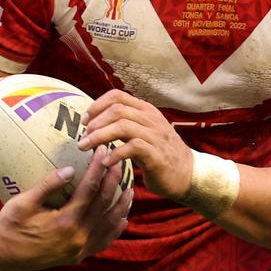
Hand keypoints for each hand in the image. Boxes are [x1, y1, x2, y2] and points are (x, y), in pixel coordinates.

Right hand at [0, 146, 132, 270]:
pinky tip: (121, 219)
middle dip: (114, 182)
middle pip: (103, 205)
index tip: (103, 152)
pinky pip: (102, 242)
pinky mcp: (78, 256)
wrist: (3, 256)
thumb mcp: (22, 203)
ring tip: (130, 190)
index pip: (89, 190)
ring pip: (109, 226)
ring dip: (121, 206)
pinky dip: (114, 230)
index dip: (98, 169)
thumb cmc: (9, 226)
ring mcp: (80, 249)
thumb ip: (47, 186)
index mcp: (65, 222)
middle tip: (120, 164)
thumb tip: (69, 169)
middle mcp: (77, 236)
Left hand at [77, 89, 192, 200]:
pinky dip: (115, 153)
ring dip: (99, 136)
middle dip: (95, 123)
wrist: (188, 174)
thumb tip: (94, 122)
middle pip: (117, 110)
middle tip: (82, 137)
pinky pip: (133, 147)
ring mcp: (156, 136)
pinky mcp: (157, 155)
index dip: (96, 105)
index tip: (84, 121)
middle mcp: (151, 119)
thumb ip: (123, 123)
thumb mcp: (142, 132)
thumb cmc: (158, 153)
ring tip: (86, 147)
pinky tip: (106, 162)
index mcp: (146, 110)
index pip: (117, 96)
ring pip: (123, 126)